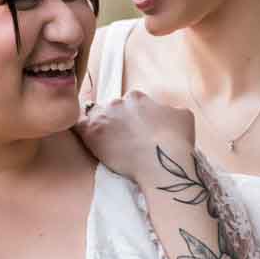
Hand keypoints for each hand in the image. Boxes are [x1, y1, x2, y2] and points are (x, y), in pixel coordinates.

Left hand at [75, 92, 194, 186]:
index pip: (129, 104)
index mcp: (137, 97)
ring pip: (93, 117)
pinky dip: (78, 129)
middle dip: (115, 123)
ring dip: (99, 127)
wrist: (162, 161)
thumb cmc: (176, 140)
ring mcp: (102, 116)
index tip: (135, 130)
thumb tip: (165, 112)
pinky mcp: (90, 133)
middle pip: (111, 110)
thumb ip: (169, 109)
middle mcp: (117, 102)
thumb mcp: (183, 115)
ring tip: (105, 143)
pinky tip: (79, 136)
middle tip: (123, 140)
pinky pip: (77, 125)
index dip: (132, 118)